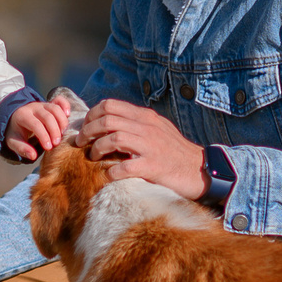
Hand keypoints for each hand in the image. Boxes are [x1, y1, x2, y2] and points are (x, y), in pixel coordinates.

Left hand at [1, 97, 70, 161]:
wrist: (15, 119)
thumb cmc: (16, 132)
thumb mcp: (13, 142)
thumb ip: (22, 149)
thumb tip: (33, 156)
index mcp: (22, 116)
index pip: (35, 124)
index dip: (43, 136)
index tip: (48, 147)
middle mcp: (33, 107)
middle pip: (47, 116)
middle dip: (54, 130)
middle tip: (57, 143)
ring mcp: (42, 104)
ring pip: (55, 108)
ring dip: (62, 121)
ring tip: (63, 134)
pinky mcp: (50, 104)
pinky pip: (59, 100)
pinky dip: (65, 105)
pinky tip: (68, 115)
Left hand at [78, 99, 206, 200]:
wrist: (200, 170)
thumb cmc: (174, 152)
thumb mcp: (157, 129)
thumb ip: (136, 123)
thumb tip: (108, 122)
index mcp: (145, 117)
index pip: (110, 105)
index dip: (91, 115)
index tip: (85, 128)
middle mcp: (147, 127)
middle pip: (107, 119)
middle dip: (88, 131)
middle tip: (81, 143)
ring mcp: (150, 146)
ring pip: (113, 138)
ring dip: (97, 149)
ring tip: (93, 158)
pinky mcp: (153, 166)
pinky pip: (125, 166)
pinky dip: (112, 171)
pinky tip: (109, 175)